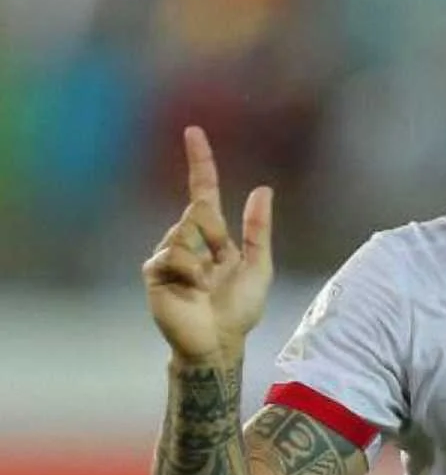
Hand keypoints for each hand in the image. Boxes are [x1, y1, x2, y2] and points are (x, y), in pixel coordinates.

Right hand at [142, 126, 273, 363]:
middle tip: (220, 269)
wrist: (218, 342)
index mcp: (213, 235)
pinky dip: (190, 272)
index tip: (193, 131)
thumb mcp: (260, 266)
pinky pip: (172, 254)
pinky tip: (193, 291)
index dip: (200, 161)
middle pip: (199, 212)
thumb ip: (259, 229)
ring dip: (204, 260)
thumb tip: (262, 189)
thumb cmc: (239, 308)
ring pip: (185, 232)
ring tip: (206, 286)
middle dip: (217, 237)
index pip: (203, 191)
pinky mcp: (154, 271)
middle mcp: (188, 239)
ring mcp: (168, 254)